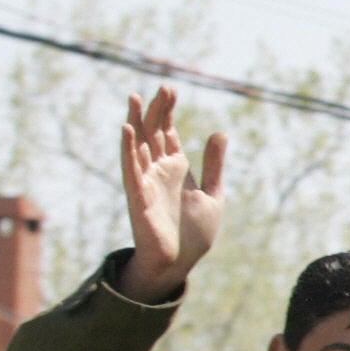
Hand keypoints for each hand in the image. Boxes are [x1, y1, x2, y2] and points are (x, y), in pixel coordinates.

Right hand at [113, 87, 227, 302]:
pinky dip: (129, 149)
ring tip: (135, 98)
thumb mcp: (212, 194)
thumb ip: (214, 165)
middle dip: (156, 110)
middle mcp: (158, 171)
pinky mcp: (139, 196)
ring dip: (136, 122)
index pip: (168, 132)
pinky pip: (131, 169)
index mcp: (176, 169)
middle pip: (153, 133)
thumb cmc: (193, 232)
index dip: (168, 111)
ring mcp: (147, 182)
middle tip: (162, 88)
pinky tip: (128, 129)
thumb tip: (221, 132)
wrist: (181, 262)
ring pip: (138, 146)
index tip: (171, 90)